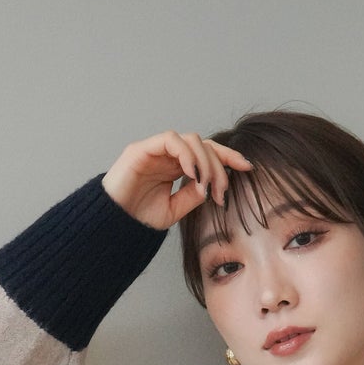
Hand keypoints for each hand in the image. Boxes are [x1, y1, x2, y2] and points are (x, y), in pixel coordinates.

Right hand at [102, 130, 253, 230]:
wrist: (115, 224)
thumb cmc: (139, 217)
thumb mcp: (175, 210)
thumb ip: (192, 195)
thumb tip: (211, 186)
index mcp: (176, 166)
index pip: (207, 153)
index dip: (228, 157)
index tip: (248, 167)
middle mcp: (168, 155)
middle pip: (204, 146)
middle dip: (220, 167)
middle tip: (222, 193)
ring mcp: (155, 149)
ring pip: (191, 140)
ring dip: (205, 162)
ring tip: (206, 186)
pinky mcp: (143, 149)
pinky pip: (171, 140)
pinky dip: (186, 154)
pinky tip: (192, 174)